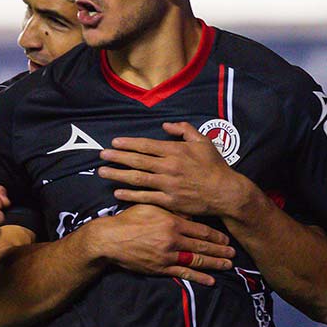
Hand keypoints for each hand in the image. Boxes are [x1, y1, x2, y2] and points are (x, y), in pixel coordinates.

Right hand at [89, 204, 235, 285]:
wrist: (110, 239)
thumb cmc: (129, 220)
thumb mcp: (151, 207)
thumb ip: (172, 211)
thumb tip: (190, 214)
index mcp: (172, 223)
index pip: (201, 231)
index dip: (216, 236)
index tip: (226, 239)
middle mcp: (173, 240)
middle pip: (202, 247)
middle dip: (220, 251)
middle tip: (233, 253)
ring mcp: (167, 256)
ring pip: (196, 261)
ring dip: (214, 263)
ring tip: (227, 265)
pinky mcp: (160, 269)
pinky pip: (183, 274)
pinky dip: (198, 277)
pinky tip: (210, 280)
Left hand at [98, 121, 246, 216]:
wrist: (225, 192)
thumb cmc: (215, 166)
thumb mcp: (203, 141)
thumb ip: (184, 130)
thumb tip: (166, 125)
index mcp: (175, 151)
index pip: (146, 145)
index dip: (128, 143)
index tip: (114, 142)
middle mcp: (168, 167)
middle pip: (137, 160)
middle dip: (117, 157)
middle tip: (101, 155)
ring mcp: (168, 185)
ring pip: (137, 178)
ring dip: (117, 175)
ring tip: (102, 172)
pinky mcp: (169, 201)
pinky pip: (146, 197)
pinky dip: (130, 195)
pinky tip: (117, 192)